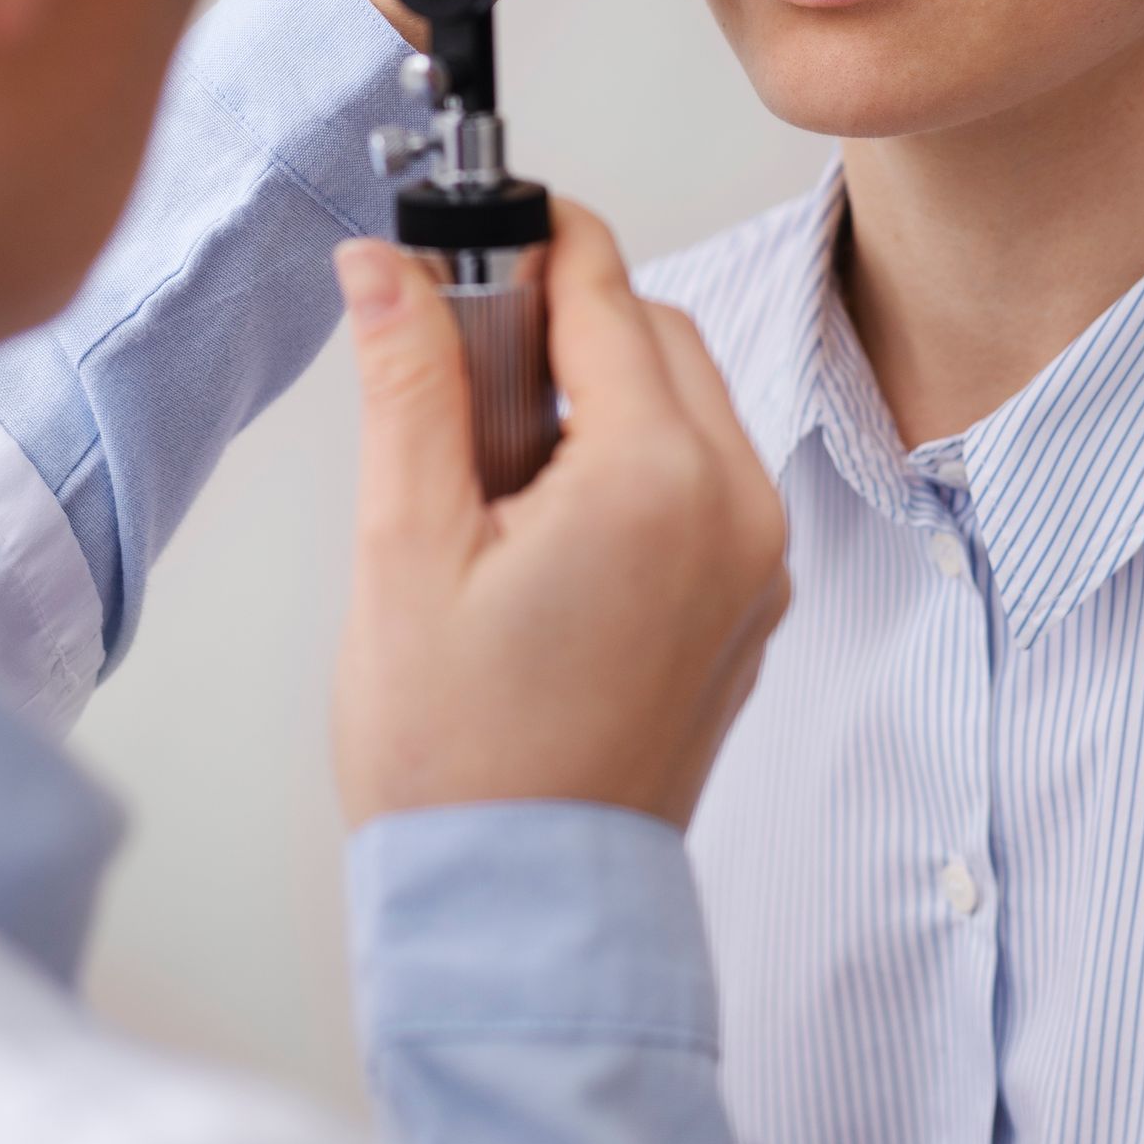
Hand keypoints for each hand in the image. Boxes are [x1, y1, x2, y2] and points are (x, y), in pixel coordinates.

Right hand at [331, 202, 788, 830]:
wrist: (522, 908)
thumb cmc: (458, 757)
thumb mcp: (405, 546)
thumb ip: (409, 383)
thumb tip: (386, 264)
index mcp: (658, 479)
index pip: (602, 287)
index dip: (524, 244)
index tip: (461, 235)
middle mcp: (736, 508)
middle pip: (654, 332)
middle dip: (560, 320)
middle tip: (456, 368)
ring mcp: (757, 562)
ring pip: (686, 399)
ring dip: (600, 389)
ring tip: (492, 464)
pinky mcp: (751, 605)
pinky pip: (705, 477)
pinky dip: (635, 459)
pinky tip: (545, 517)